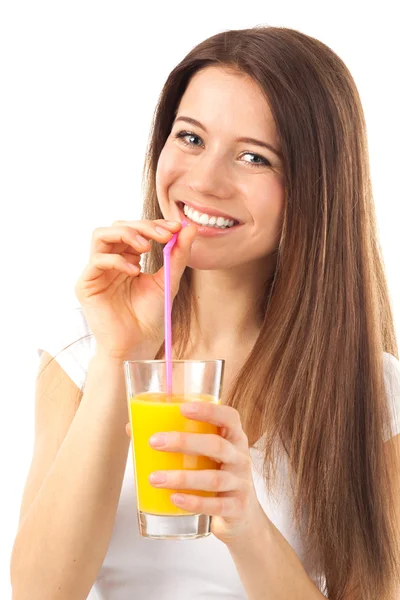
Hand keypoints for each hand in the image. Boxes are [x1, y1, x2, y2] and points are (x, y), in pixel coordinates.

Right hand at [74, 218, 197, 359]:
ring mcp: (96, 272)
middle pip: (118, 226)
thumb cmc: (151, 317)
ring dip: (126, 234)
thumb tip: (190, 227)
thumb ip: (177, 255)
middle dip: (143, 226)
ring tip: (147, 247)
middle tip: (165, 235)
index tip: (177, 228)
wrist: (138, 346)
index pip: (136, 230)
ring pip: (101, 235)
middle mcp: (110, 261)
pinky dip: (117, 260)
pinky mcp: (86, 285)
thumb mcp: (168, 281)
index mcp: (127, 258)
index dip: (155, 225)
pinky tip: (135, 271)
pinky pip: (96, 260)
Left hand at [125, 403, 264, 545]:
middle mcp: (240, 457)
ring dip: (182, 477)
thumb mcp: (204, 454)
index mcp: (233, 437)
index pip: (229, 417)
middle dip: (184, 442)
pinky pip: (216, 505)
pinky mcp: (237, 507)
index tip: (183, 408)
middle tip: (155, 442)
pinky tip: (174, 499)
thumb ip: (176, 439)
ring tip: (154, 478)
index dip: (209, 411)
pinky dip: (194, 502)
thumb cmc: (216, 473)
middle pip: (217, 445)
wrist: (242, 514)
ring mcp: (241, 483)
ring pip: (213, 478)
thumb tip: (131, 428)